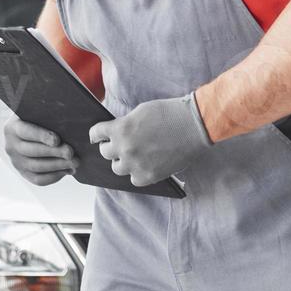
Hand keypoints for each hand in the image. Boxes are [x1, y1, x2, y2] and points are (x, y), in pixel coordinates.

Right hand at [3, 117, 76, 185]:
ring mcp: (16, 161)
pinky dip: (54, 176)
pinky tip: (67, 170)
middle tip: (71, 153)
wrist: (32, 128)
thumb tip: (73, 116)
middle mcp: (10, 145)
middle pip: (32, 152)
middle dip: (54, 153)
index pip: (26, 132)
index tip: (57, 140)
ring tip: (74, 162)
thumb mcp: (41, 112)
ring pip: (36, 167)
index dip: (41, 136)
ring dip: (57, 166)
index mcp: (12, 127)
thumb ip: (50, 112)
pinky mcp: (23, 173)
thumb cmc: (42, 117)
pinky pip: (38, 179)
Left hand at [89, 93, 212, 186]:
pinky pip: (133, 180)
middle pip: (105, 153)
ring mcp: (136, 164)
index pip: (96, 133)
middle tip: (120, 144)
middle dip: (111, 147)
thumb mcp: (141, 111)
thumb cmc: (170, 113)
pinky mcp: (150, 175)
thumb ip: (125, 123)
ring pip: (117, 168)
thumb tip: (115, 131)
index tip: (99, 136)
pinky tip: (144, 165)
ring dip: (122, 161)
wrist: (195, 125)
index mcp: (120, 129)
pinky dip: (136, 173)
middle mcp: (125, 149)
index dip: (98, 134)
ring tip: (133, 156)